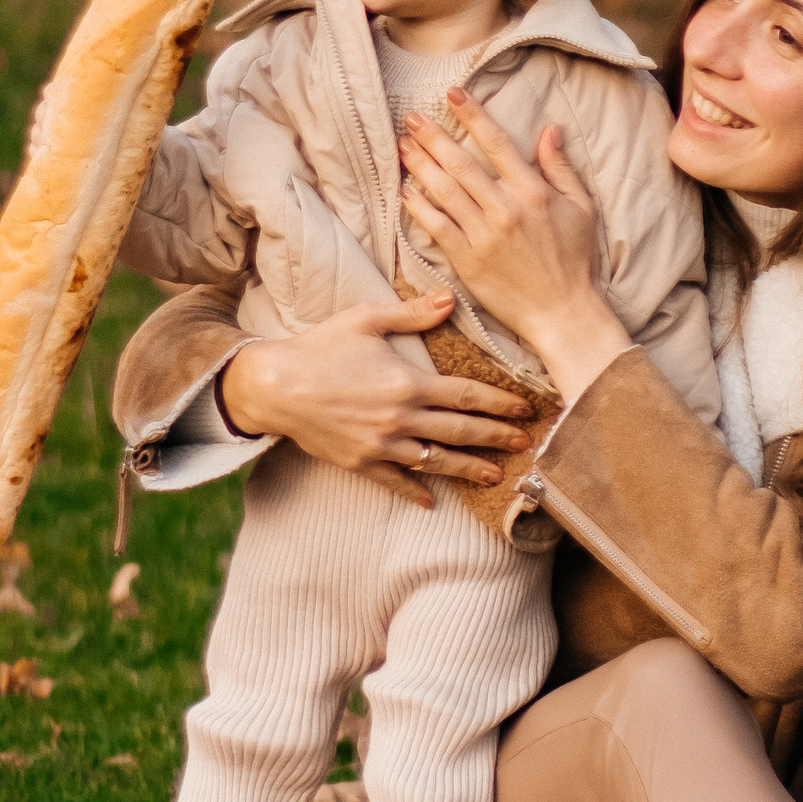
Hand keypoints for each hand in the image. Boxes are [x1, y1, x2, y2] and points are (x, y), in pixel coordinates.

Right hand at [218, 292, 538, 507]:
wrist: (275, 386)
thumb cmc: (321, 348)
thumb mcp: (367, 320)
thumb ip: (413, 313)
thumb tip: (451, 299)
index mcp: (408, 383)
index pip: (467, 395)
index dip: (500, 402)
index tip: (525, 408)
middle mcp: (401, 419)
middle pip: (461, 432)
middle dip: (497, 438)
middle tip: (527, 444)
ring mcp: (382, 445)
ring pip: (437, 462)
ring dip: (469, 470)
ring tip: (496, 477)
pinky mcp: (361, 463)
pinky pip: (395, 482)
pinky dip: (415, 492)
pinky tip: (433, 502)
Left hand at [398, 95, 634, 406]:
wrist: (562, 313)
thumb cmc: (575, 260)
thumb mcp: (580, 208)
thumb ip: (560, 167)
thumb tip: (549, 128)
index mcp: (533, 193)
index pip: (497, 143)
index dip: (473, 115)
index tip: (452, 94)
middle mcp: (505, 210)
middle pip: (461, 164)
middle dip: (434, 137)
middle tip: (412, 117)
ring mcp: (483, 236)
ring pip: (444, 191)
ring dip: (420, 165)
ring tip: (403, 145)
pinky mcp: (467, 261)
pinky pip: (436, 227)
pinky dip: (418, 207)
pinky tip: (405, 190)